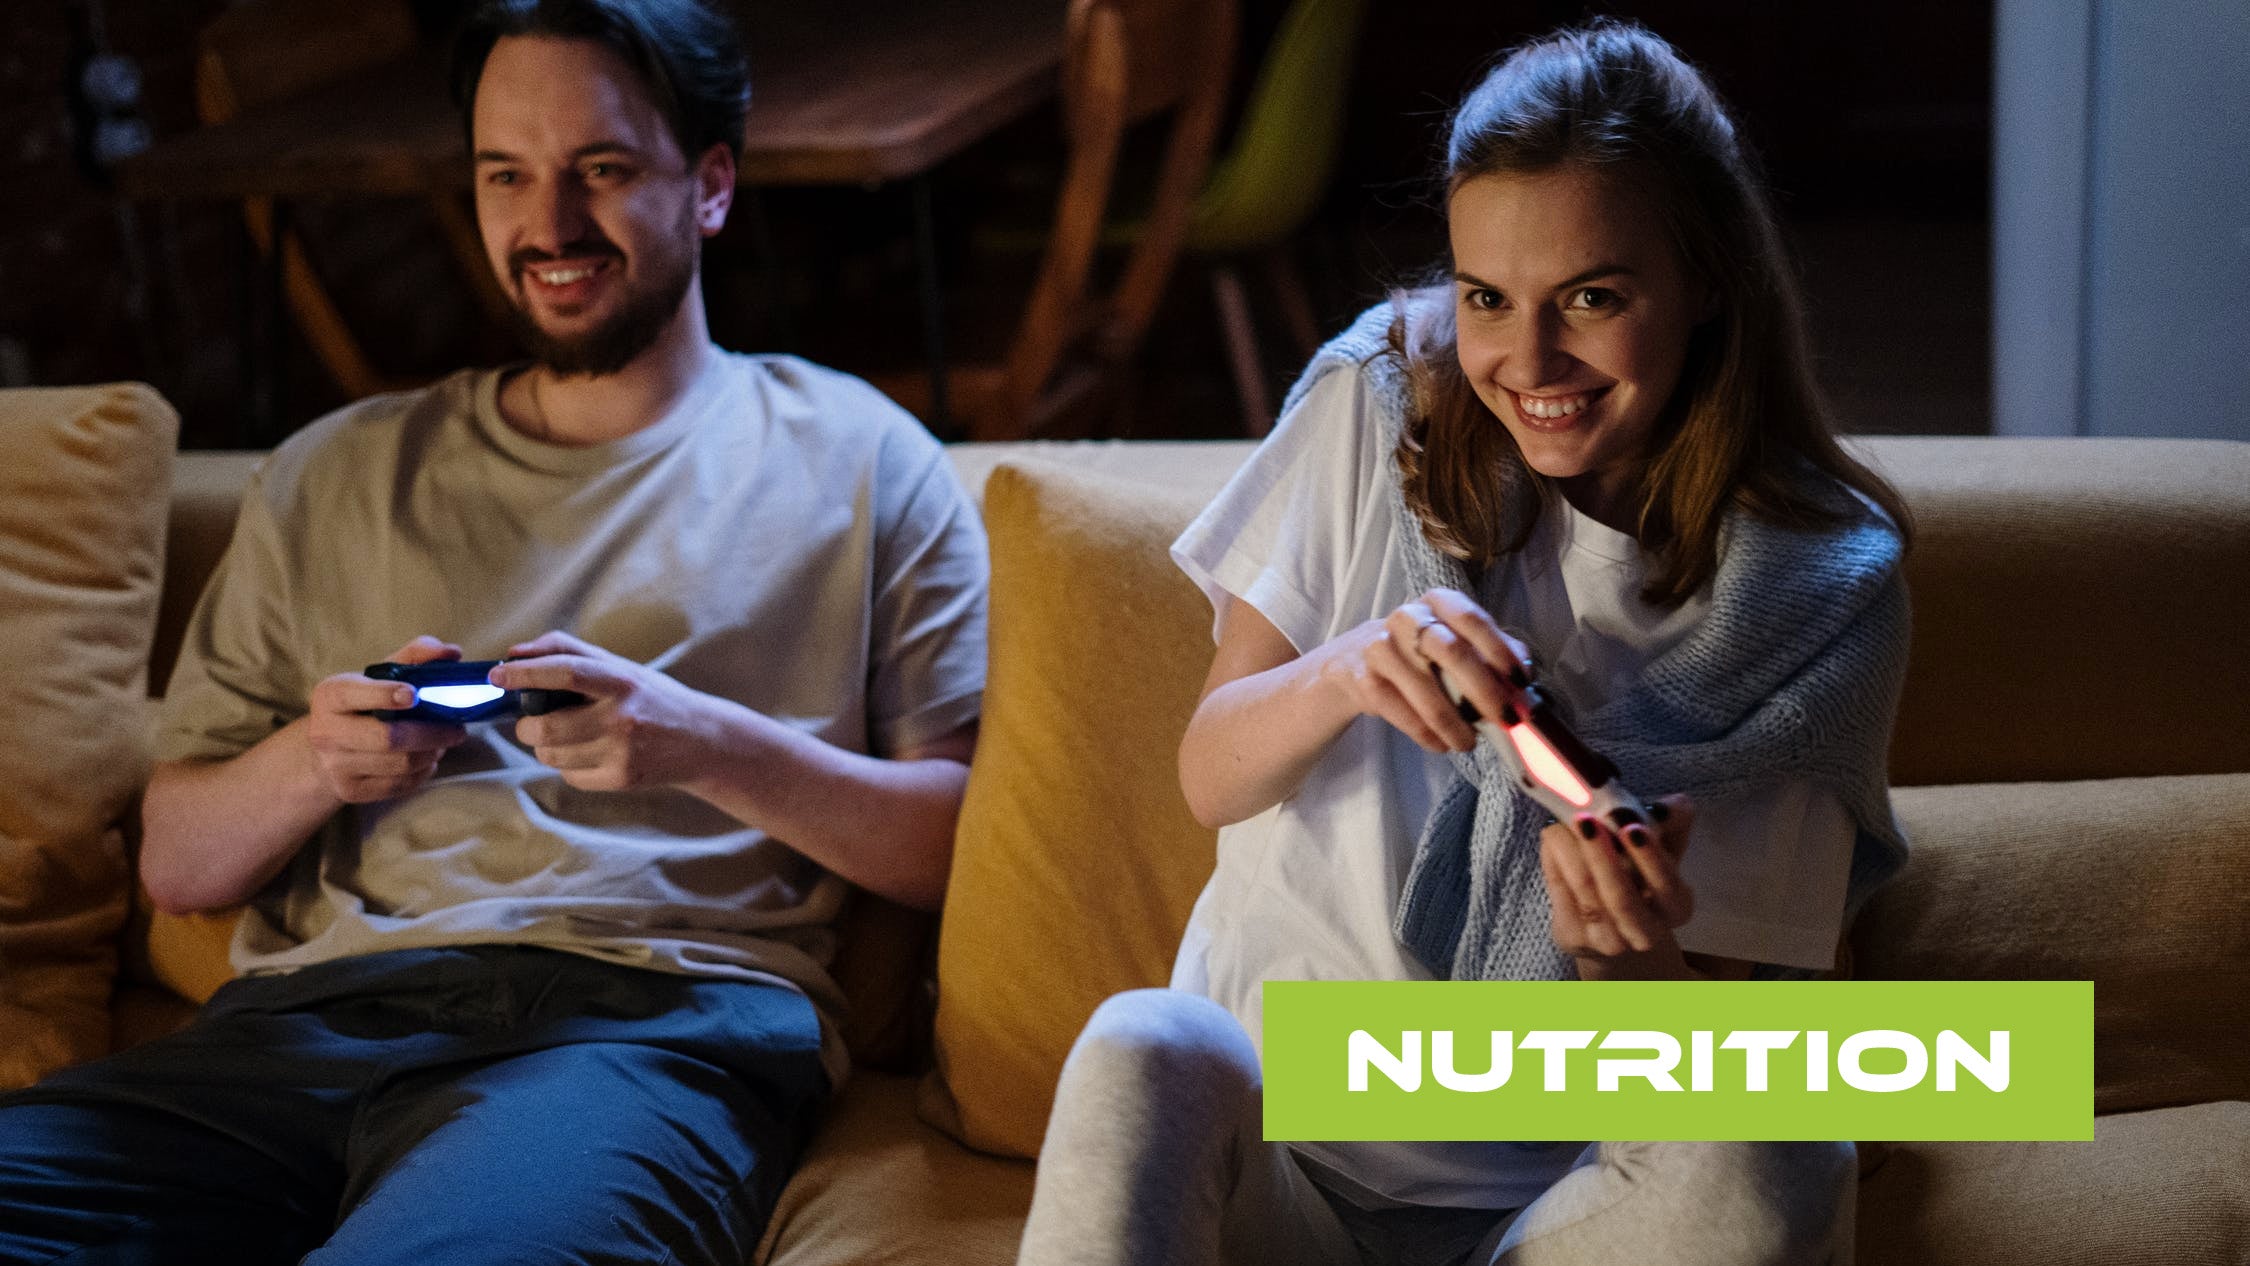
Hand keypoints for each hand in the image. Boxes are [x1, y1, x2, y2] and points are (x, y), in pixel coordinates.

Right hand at [303, 635, 468, 802]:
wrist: (328, 748)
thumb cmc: (364, 703)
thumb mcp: (380, 675)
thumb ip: (415, 656)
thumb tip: (452, 652)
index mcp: (330, 695)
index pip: (354, 694)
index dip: (385, 695)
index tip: (413, 694)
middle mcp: (326, 732)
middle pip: (388, 738)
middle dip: (431, 733)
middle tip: (457, 729)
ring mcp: (335, 765)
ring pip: (400, 764)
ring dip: (431, 753)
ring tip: (442, 743)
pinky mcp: (350, 790)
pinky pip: (399, 785)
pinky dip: (422, 773)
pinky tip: (427, 760)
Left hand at [489, 631, 721, 792]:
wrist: (701, 741)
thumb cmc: (652, 697)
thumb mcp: (620, 666)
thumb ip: (568, 652)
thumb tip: (515, 653)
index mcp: (622, 681)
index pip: (565, 673)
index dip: (526, 673)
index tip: (498, 674)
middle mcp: (622, 717)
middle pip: (547, 726)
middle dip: (526, 725)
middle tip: (530, 719)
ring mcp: (622, 752)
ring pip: (551, 755)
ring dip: (545, 745)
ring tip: (566, 735)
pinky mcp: (620, 779)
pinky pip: (569, 775)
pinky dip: (568, 764)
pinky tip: (590, 753)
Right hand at [1317, 587, 1533, 753]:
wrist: (1355, 663)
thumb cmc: (1420, 654)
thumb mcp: (1456, 642)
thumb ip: (1494, 652)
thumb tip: (1526, 674)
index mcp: (1437, 602)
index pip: (1473, 620)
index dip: (1500, 651)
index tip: (1521, 683)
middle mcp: (1408, 617)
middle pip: (1451, 651)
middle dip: (1483, 690)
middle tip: (1505, 719)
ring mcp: (1381, 646)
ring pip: (1424, 688)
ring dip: (1453, 722)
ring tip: (1469, 743)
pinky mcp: (1364, 679)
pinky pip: (1401, 712)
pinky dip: (1425, 733)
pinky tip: (1440, 744)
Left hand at [1540, 794, 1697, 977]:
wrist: (1615, 923)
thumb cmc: (1642, 874)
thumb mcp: (1663, 846)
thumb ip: (1672, 821)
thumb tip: (1669, 805)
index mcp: (1676, 907)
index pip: (1666, 885)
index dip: (1650, 858)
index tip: (1632, 827)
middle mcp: (1646, 932)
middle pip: (1621, 898)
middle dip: (1601, 857)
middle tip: (1584, 820)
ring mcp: (1608, 941)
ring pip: (1586, 896)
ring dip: (1570, 855)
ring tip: (1559, 823)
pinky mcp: (1574, 937)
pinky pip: (1560, 896)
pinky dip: (1554, 863)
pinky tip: (1551, 839)